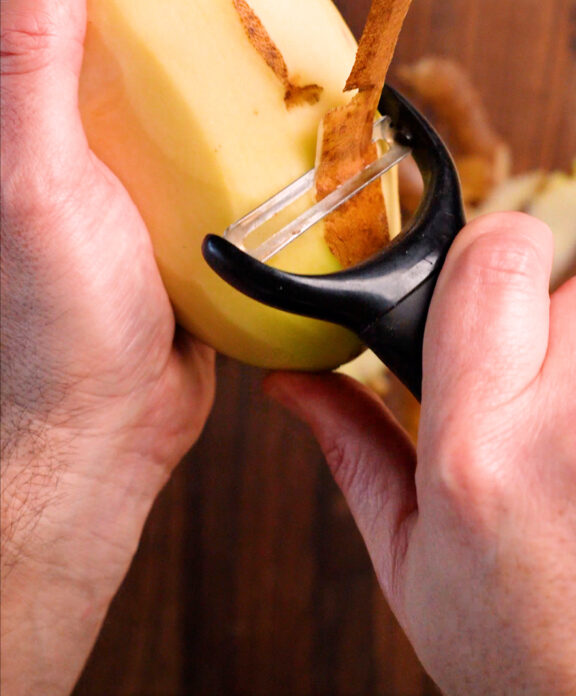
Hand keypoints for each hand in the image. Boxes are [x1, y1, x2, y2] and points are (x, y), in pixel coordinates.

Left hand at [1, 0, 214, 695]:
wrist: (107, 430)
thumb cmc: (51, 318)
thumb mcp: (33, 179)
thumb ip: (29, 64)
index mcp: (25, 118)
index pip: (49, 6)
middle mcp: (70, 139)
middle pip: (123, 46)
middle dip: (173, 3)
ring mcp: (127, 178)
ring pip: (175, 98)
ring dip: (216, 66)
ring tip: (272, 24)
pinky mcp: (177, 215)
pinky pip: (213, 155)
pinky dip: (244, 131)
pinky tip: (285, 112)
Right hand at [267, 212, 575, 694]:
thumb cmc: (517, 651)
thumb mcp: (407, 560)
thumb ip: (353, 449)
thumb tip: (290, 381)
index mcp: (478, 452)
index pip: (497, 255)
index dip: (482, 255)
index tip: (472, 291)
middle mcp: (569, 426)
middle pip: (569, 270)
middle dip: (542, 300)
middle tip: (526, 364)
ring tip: (559, 409)